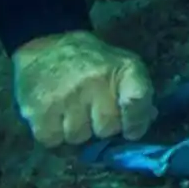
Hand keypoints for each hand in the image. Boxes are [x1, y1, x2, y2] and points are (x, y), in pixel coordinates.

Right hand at [12, 30, 155, 148]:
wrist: (46, 47)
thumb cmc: (91, 61)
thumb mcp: (122, 66)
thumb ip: (138, 92)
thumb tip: (148, 118)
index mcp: (123, 68)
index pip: (137, 100)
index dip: (136, 121)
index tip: (131, 130)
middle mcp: (96, 80)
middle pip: (107, 128)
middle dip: (102, 127)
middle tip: (93, 113)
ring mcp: (67, 95)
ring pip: (79, 138)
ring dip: (77, 132)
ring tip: (72, 112)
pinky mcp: (40, 109)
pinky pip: (53, 141)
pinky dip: (54, 136)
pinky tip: (54, 118)